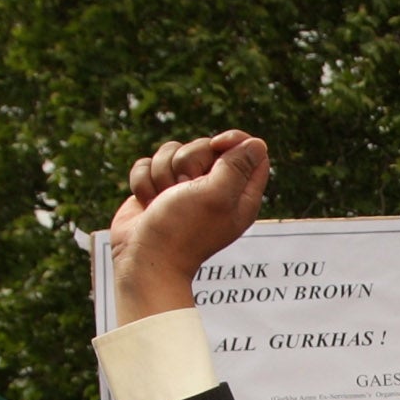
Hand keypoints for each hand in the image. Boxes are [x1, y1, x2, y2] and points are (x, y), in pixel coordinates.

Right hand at [110, 131, 272, 321]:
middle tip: (184, 187)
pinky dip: (143, 181)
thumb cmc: (182, 229)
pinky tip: (148, 203)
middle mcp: (213, 189)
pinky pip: (146, 164)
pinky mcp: (155, 189)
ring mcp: (181, 188)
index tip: (217, 145)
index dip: (233, 140)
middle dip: (187, 161)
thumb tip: (257, 143)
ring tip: (164, 200)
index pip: (249, 151)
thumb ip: (237, 166)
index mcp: (239, 193)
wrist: (144, 259)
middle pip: (204, 145)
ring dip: (162, 173)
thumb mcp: (217, 194)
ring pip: (171, 151)